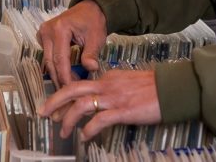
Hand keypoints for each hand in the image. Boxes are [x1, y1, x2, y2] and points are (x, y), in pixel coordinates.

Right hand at [37, 0, 107, 87]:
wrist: (89, 9)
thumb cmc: (93, 22)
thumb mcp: (96, 37)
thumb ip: (91, 53)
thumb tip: (91, 69)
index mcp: (60, 29)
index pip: (60, 59)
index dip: (65, 76)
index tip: (72, 89)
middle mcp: (47, 30)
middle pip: (51, 62)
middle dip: (60, 78)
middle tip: (69, 92)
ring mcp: (43, 33)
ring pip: (47, 60)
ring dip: (57, 74)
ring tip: (68, 86)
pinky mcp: (43, 37)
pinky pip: (47, 56)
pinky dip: (55, 67)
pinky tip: (64, 76)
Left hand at [39, 69, 161, 141]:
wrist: (171, 88)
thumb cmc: (153, 88)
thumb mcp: (127, 83)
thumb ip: (112, 88)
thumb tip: (99, 99)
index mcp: (107, 78)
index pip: (79, 84)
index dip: (63, 95)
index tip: (54, 106)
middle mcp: (107, 85)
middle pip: (73, 89)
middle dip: (54, 101)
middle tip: (43, 113)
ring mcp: (114, 97)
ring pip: (82, 105)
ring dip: (68, 119)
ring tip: (62, 131)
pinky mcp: (123, 110)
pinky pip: (100, 120)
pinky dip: (89, 130)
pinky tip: (85, 137)